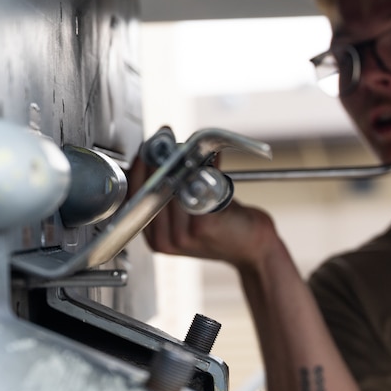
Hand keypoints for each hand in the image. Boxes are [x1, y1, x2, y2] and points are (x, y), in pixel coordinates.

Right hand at [129, 153, 282, 269]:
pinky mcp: (203, 225)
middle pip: (153, 190)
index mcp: (157, 238)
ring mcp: (184, 235)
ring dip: (182, 162)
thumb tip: (162, 155)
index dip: (140, 171)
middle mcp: (167, 240)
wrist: (254, 250)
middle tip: (166, 141)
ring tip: (190, 150)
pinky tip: (209, 158)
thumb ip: (172, 195)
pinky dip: (204, 167)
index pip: (137, 199)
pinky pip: (197, 186)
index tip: (145, 151)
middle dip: (159, 161)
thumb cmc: (225, 229)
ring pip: (173, 186)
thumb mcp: (189, 217)